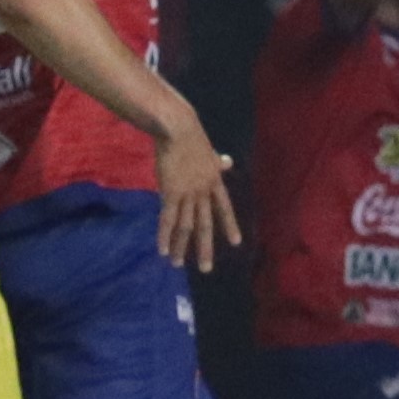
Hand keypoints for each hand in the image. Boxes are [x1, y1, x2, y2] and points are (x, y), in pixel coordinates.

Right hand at [152, 108, 238, 269]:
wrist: (179, 129)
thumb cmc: (191, 137)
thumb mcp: (209, 151)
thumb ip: (217, 162)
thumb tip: (228, 161)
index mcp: (214, 182)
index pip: (224, 208)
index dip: (229, 225)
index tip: (236, 242)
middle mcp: (203, 192)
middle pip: (205, 224)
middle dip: (205, 248)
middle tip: (206, 269)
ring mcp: (188, 194)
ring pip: (185, 226)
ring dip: (180, 246)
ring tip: (177, 264)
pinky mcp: (171, 193)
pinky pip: (167, 219)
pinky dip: (164, 236)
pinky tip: (162, 250)